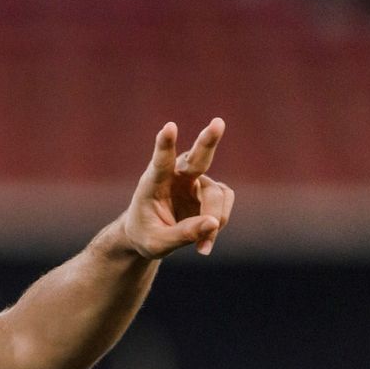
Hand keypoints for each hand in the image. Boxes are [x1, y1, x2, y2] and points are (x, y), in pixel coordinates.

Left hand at [123, 118, 234, 258]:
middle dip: (208, 140)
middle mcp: (176, 176)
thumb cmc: (146, 235)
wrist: (149, 235)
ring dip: (215, 219)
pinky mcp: (210, 191)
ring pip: (216, 193)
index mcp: (153, 183)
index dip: (165, 145)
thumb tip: (213, 223)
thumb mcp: (156, 244)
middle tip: (218, 123)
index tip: (168, 127)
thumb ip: (182, 234)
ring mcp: (195, 181)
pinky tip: (204, 243)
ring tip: (202, 245)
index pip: (160, 162)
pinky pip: (224, 204)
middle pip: (197, 156)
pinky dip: (219, 223)